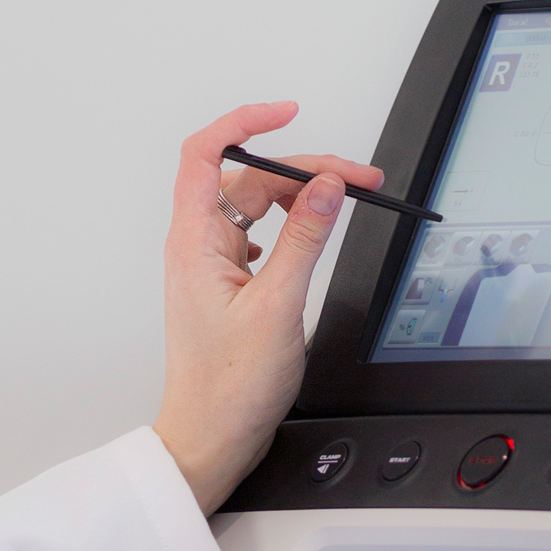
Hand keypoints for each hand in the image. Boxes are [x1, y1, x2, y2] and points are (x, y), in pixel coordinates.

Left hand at [153, 102, 383, 513]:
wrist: (210, 438)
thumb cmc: (228, 388)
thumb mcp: (277, 305)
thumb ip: (304, 240)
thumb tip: (326, 188)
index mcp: (194, 242)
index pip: (207, 151)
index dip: (246, 122)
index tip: (290, 113)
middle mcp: (196, 247)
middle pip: (247, 180)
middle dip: (303, 170)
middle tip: (356, 180)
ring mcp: (210, 266)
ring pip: (256, 209)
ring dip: (300, 201)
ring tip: (344, 206)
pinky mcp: (226, 287)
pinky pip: (257, 237)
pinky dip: (289, 229)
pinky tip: (309, 240)